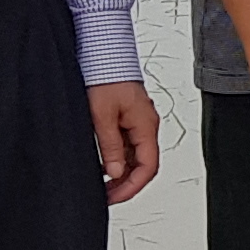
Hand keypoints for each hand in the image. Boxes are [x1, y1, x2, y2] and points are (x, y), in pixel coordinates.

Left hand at [90, 80, 162, 204]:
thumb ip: (110, 146)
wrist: (102, 52)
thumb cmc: (104, 76)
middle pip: (144, 164)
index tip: (114, 197)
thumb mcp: (102, 116)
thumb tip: (116, 172)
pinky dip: (118, 159)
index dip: (132, 187)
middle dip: (126, 184)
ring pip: (135, 156)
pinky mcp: (127, 117)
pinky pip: (128, 145)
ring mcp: (137, 121)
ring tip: (102, 184)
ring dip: (121, 173)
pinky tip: (103, 165)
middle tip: (106, 196)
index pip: (148, 166)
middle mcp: (145, 124)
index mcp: (146, 125)